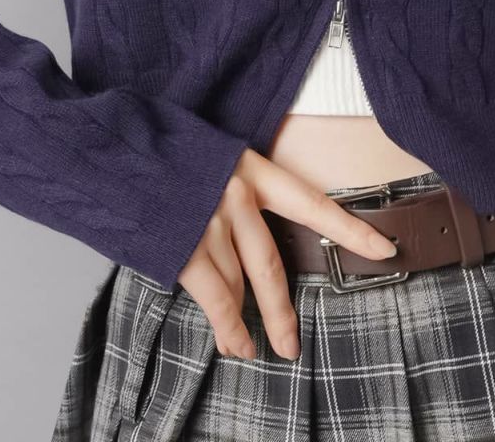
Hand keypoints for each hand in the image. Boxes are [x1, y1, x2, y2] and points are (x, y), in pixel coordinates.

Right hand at [177, 148, 399, 361]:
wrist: (109, 145)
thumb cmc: (156, 147)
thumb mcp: (206, 155)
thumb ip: (230, 187)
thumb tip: (239, 234)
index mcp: (248, 166)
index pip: (310, 201)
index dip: (349, 229)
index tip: (385, 249)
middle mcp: (236, 194)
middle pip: (272, 263)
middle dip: (284, 310)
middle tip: (294, 343)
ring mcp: (210, 221)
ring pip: (239, 285)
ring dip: (247, 323)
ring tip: (253, 349)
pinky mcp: (184, 245)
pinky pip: (215, 297)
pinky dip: (227, 326)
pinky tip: (236, 345)